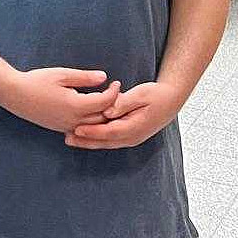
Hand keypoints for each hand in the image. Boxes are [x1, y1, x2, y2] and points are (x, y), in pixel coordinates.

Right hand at [0, 68, 119, 131]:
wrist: (14, 94)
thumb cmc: (37, 81)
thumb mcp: (61, 74)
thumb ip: (84, 77)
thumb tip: (104, 77)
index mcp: (76, 105)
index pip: (105, 102)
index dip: (114, 92)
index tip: (116, 82)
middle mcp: (74, 120)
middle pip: (103, 118)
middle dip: (113, 107)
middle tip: (116, 94)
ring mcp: (67, 127)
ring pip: (94, 127)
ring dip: (103, 117)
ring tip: (106, 103)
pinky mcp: (61, 128)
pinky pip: (83, 129)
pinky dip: (92, 123)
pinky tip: (91, 112)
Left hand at [65, 81, 183, 148]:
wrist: (170, 100)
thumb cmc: (155, 95)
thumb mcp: (140, 94)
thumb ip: (124, 103)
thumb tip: (108, 111)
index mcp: (135, 127)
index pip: (110, 132)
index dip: (93, 131)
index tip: (77, 129)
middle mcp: (133, 136)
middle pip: (106, 141)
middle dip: (86, 141)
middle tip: (67, 138)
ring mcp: (131, 138)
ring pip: (107, 143)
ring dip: (89, 142)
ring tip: (70, 139)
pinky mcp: (129, 135)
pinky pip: (110, 140)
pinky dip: (97, 139)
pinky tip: (84, 136)